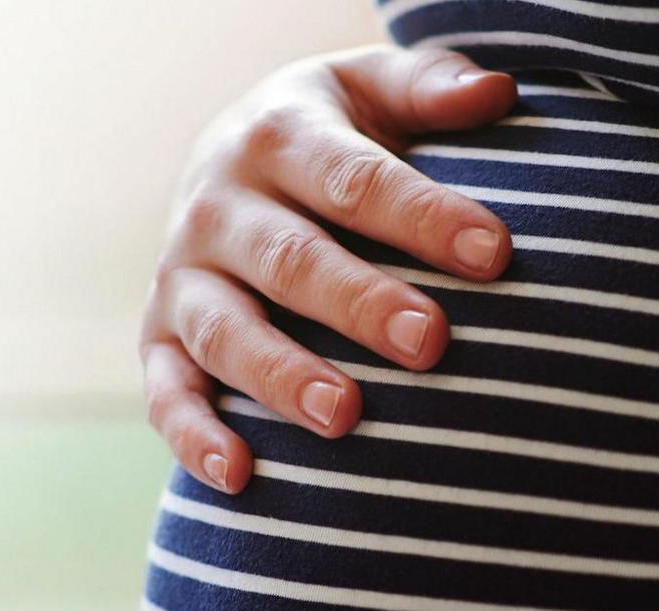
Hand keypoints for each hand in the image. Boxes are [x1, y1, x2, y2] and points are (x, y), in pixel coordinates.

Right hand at [141, 46, 516, 493]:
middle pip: (292, 260)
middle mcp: (219, 205)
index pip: (356, 179)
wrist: (236, 158)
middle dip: (360, 304)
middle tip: (431, 343)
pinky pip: (167, 391)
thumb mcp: (373, 91)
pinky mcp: (160, 337)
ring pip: (225, 331)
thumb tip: (498, 92)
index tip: (494, 251)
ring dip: (281, 376)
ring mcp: (184, 277)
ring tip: (345, 416)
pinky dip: (193, 434)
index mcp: (280, 136)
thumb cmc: (336, 134)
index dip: (423, 215)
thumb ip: (431, 88)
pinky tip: (240, 475)